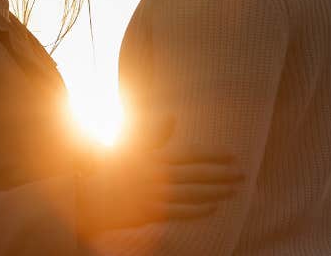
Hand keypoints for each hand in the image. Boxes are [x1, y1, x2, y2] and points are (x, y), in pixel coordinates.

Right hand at [76, 114, 242, 234]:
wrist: (88, 196)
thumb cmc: (110, 169)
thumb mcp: (131, 147)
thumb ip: (154, 134)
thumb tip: (172, 117)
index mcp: (155, 158)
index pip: (191, 155)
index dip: (213, 155)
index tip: (232, 156)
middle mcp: (158, 176)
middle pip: (197, 176)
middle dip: (222, 175)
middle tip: (242, 175)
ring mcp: (155, 196)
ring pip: (193, 195)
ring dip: (216, 193)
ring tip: (233, 191)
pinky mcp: (151, 214)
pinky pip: (180, 213)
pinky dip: (198, 211)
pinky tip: (213, 208)